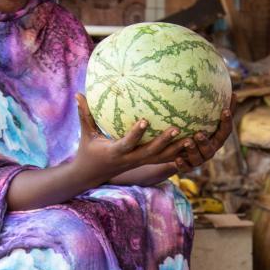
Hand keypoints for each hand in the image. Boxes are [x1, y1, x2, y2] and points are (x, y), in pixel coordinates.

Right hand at [72, 94, 192, 188]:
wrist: (92, 176)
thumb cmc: (88, 151)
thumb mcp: (86, 134)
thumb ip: (84, 115)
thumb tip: (79, 94)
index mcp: (115, 153)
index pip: (127, 144)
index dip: (136, 134)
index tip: (145, 121)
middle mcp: (129, 160)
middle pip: (150, 153)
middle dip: (163, 142)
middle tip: (176, 128)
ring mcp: (138, 164)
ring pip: (160, 159)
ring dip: (176, 150)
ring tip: (191, 138)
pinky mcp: (144, 165)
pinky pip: (162, 160)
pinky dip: (176, 154)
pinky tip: (189, 145)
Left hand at [170, 98, 235, 173]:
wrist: (178, 152)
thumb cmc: (191, 128)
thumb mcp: (196, 116)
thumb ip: (204, 103)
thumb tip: (212, 73)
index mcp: (216, 137)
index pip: (226, 129)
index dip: (227, 120)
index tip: (224, 109)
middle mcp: (210, 149)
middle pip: (212, 146)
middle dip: (206, 140)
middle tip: (198, 133)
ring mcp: (199, 159)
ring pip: (199, 158)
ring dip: (193, 150)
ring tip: (186, 142)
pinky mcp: (188, 167)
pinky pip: (186, 167)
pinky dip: (182, 164)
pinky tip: (176, 158)